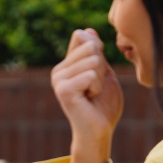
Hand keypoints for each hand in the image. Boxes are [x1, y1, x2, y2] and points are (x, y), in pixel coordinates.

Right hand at [50, 28, 123, 162]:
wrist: (98, 132)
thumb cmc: (103, 106)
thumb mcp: (103, 73)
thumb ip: (96, 53)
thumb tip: (86, 30)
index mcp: (66, 65)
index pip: (83, 36)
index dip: (98, 50)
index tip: (97, 73)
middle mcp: (58, 70)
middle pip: (91, 46)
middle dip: (102, 66)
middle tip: (96, 87)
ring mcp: (58, 79)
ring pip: (93, 60)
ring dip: (100, 79)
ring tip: (92, 94)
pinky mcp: (63, 89)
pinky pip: (90, 74)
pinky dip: (97, 87)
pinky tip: (89, 99)